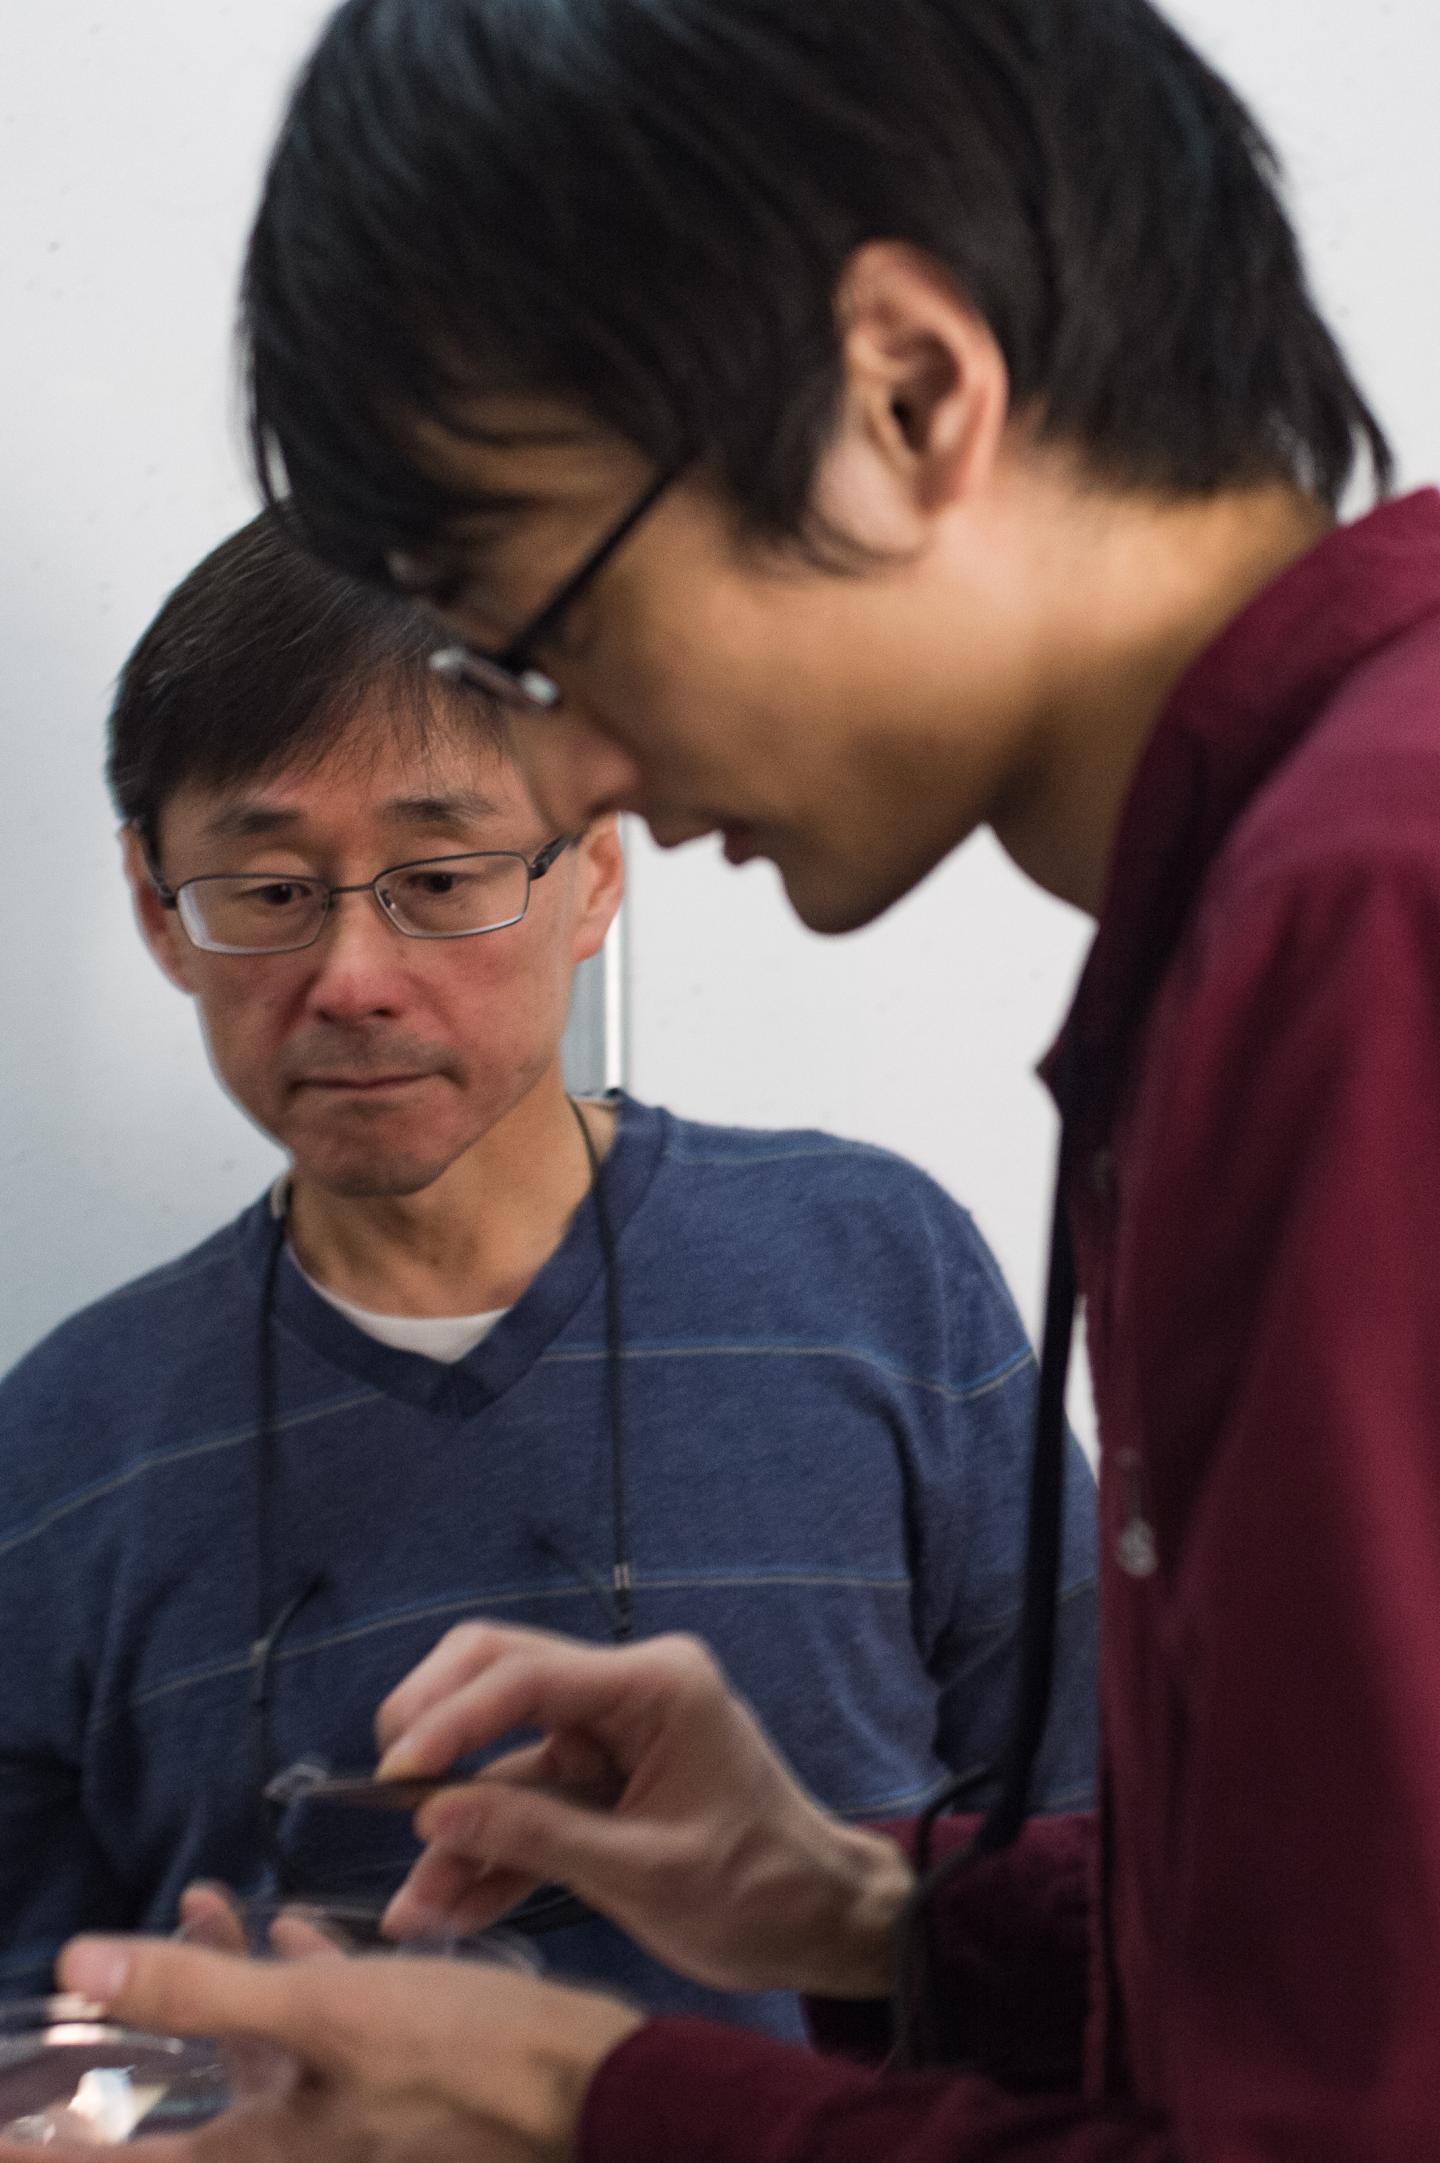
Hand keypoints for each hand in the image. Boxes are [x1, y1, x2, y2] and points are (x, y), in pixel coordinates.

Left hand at [0, 1934, 644, 2162]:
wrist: (603, 2098)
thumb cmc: (467, 2062)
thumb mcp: (326, 2018)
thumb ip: (198, 1993)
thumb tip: (78, 1964)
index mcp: (265, 2155)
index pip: (128, 2162)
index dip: (48, 2149)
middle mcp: (297, 2153)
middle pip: (186, 2101)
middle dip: (141, 2031)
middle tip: (97, 1978)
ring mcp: (346, 2130)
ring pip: (255, 2061)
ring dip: (221, 1986)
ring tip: (207, 1901)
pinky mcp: (394, 2099)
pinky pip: (319, 2049)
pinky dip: (297, 1991)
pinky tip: (301, 1935)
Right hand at [376, 1624, 913, 1997]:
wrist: (822, 1924)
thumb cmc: (760, 1891)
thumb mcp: (648, 1873)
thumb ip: (538, 1837)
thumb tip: (433, 1813)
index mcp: (655, 1687)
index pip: (529, 1676)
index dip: (452, 1718)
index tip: (395, 1771)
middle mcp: (625, 1692)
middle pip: (499, 1677)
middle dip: (435, 1732)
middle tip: (384, 1790)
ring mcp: (608, 1736)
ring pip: (500, 1757)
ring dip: (455, 1826)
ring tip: (413, 1906)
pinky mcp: (598, 1784)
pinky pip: (523, 1804)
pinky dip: (487, 1852)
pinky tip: (444, 1907)